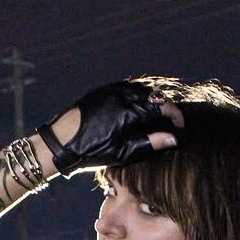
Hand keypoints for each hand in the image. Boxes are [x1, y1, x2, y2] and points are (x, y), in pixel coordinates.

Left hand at [36, 81, 181, 176]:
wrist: (60, 143)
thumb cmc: (90, 153)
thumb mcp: (122, 152)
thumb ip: (149, 144)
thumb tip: (173, 139)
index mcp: (127, 111)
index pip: (161, 106)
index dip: (175, 115)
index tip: (180, 126)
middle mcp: (120, 95)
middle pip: (153, 95)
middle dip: (165, 107)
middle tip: (170, 122)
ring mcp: (110, 90)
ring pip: (140, 88)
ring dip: (152, 99)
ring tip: (157, 116)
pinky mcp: (102, 90)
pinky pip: (126, 87)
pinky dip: (138, 95)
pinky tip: (138, 108)